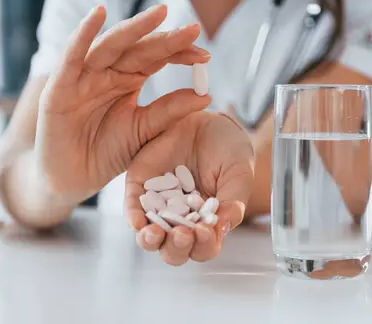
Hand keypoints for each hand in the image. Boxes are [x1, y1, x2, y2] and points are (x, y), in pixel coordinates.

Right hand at [36, 4, 210, 203]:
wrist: (73, 179)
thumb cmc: (107, 152)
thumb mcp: (145, 131)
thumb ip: (170, 111)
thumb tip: (207, 95)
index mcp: (129, 78)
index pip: (157, 57)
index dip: (180, 53)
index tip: (205, 55)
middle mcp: (107, 71)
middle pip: (139, 47)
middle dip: (166, 37)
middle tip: (194, 29)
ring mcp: (83, 75)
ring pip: (110, 45)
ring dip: (134, 28)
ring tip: (160, 14)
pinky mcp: (60, 86)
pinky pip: (71, 56)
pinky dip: (82, 34)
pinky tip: (98, 14)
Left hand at [125, 111, 253, 265]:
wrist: (208, 121)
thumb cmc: (228, 150)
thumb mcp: (238, 173)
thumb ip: (233, 201)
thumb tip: (223, 227)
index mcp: (208, 223)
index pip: (204, 247)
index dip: (205, 245)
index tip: (206, 232)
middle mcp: (182, 220)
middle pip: (175, 250)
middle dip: (178, 247)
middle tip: (183, 234)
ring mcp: (159, 206)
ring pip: (151, 236)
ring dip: (152, 240)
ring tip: (155, 234)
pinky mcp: (140, 188)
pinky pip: (133, 209)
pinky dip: (134, 218)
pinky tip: (138, 222)